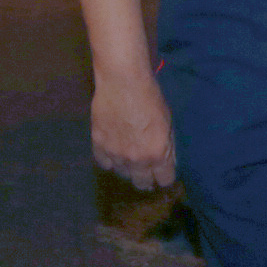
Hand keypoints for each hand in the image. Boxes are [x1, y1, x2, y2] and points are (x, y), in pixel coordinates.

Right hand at [90, 73, 175, 189]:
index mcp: (157, 154)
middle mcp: (137, 159)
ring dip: (128, 168)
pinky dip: (109, 160)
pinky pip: (104, 163)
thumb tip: (167, 162)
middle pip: (142, 183)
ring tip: (130, 158)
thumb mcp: (168, 122)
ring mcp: (116, 154)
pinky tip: (113, 153)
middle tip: (147, 170)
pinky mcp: (99, 145)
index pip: (164, 180)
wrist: (123, 82)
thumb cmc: (151, 98)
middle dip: (147, 179)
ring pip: (123, 174)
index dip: (165, 177)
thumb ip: (167, 146)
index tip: (163, 172)